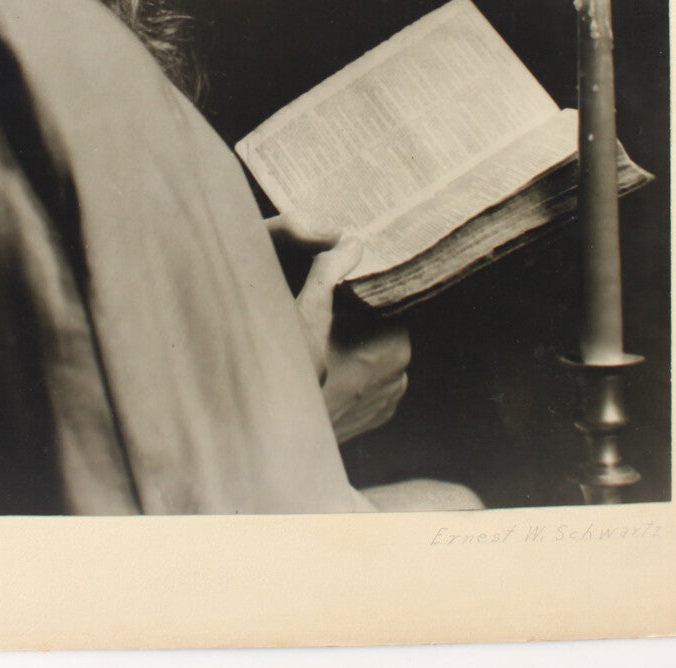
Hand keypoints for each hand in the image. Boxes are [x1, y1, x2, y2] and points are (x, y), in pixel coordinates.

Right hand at [286, 221, 410, 443]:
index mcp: (396, 345)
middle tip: (328, 306)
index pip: (388, 300)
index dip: (365, 286)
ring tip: (323, 337)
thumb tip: (351, 241)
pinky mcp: (374, 417)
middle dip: (358, 314)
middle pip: (382, 326)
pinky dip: (353, 370)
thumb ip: (330, 271)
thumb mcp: (306, 310)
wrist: (275, 434)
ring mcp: (388, 400)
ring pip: (375, 352)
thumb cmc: (292, 373)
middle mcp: (401, 375)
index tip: (343, 280)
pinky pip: (368, 379)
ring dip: (355, 342)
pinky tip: (326, 365)